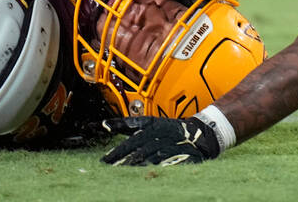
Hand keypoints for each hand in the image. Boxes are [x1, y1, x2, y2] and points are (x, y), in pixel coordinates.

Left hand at [101, 116, 220, 165]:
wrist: (197, 133)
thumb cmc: (166, 128)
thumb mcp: (145, 122)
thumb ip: (123, 124)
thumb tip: (100, 124)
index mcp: (150, 127)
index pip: (130, 142)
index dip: (117, 151)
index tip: (104, 161)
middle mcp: (159, 136)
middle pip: (139, 150)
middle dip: (124, 161)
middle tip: (111, 169)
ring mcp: (171, 146)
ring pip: (152, 157)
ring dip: (139, 165)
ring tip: (125, 173)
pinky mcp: (183, 156)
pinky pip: (170, 164)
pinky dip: (159, 168)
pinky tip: (149, 174)